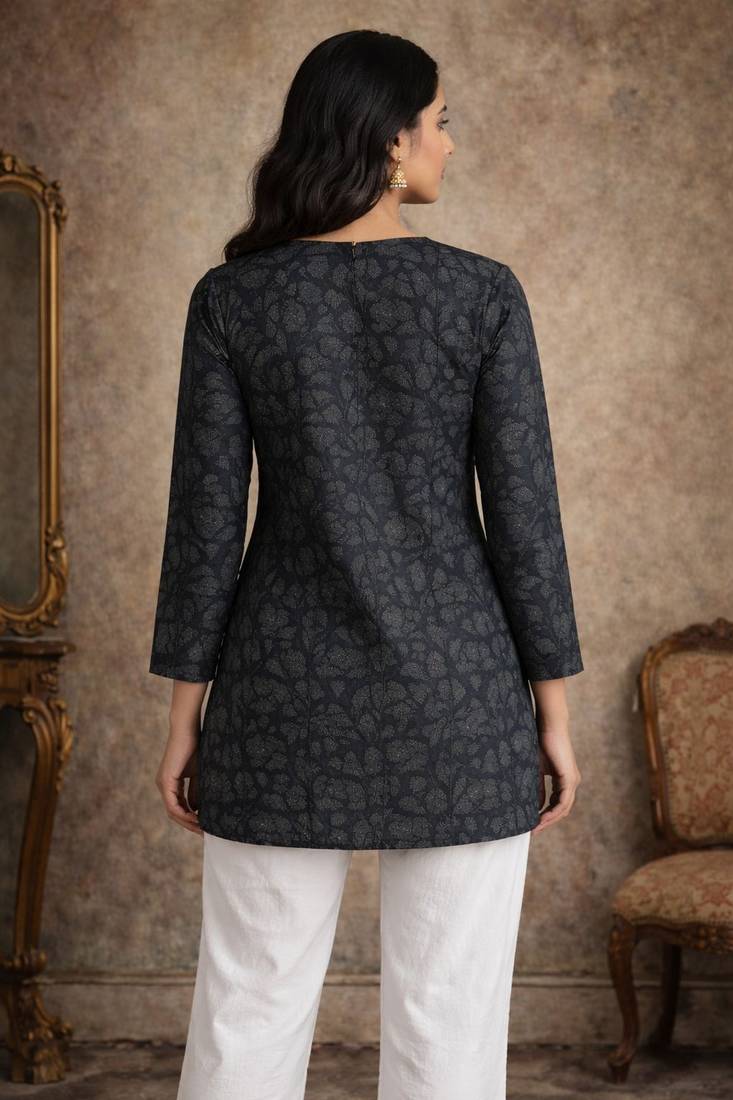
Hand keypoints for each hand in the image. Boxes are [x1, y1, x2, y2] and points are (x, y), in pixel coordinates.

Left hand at [155, 719, 202, 834]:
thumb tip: (199, 810)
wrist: (188, 729)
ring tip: (203, 827)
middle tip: (205, 832)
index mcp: (171, 783)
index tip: (205, 825)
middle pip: (175, 813)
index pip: (179, 807)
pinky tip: (197, 817)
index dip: (191, 818)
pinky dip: (184, 813)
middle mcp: (164, 785)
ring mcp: (163, 784)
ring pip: (173, 812)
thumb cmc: (195, 747)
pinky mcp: (166, 781)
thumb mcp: (199, 774)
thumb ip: (197, 791)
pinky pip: (173, 805)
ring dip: (187, 822)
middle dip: (190, 824)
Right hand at [532, 726, 580, 834]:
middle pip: (562, 809)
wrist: (548, 727)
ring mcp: (572, 781)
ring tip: (536, 826)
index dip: (546, 814)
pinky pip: (563, 801)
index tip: (533, 822)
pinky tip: (542, 817)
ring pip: (563, 808)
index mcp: (564, 780)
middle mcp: (571, 782)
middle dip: (548, 821)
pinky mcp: (569, 778)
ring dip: (550, 819)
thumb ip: (538, 788)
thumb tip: (537, 806)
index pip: (557, 803)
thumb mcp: (537, 770)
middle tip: (534, 829)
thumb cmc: (541, 743)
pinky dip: (553, 811)